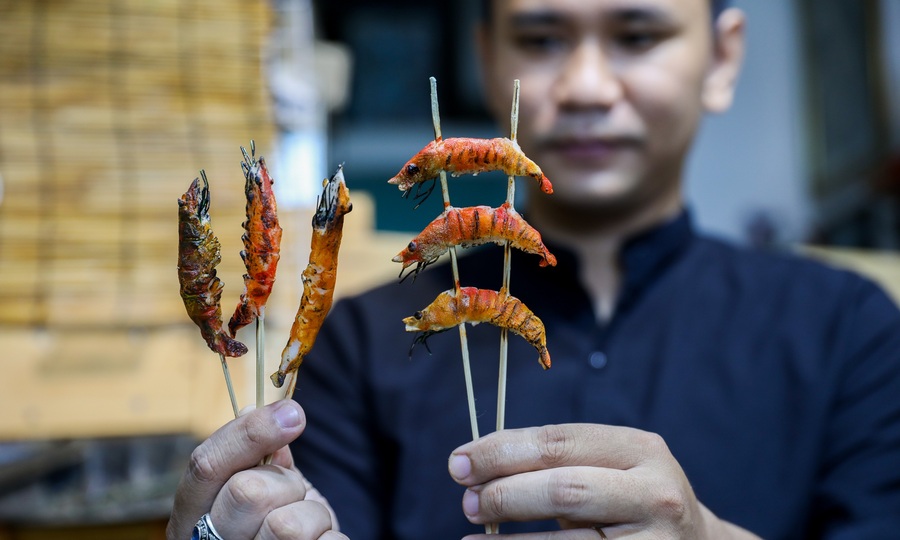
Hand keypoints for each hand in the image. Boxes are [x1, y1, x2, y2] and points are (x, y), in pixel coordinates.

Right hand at [166, 399, 346, 539]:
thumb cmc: (266, 525)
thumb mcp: (258, 488)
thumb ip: (253, 457)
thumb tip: (253, 409)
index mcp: (190, 518)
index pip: (205, 465)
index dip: (249, 432)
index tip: (293, 413)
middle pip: (247, 491)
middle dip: (283, 483)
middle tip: (290, 494)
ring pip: (286, 526)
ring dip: (309, 513)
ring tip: (303, 521)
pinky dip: (329, 535)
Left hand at [448, 424, 759, 538]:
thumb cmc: (632, 501)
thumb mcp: (609, 467)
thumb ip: (555, 461)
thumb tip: (475, 466)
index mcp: (640, 449)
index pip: (559, 442)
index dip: (502, 451)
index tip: (460, 461)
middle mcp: (656, 494)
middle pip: (564, 489)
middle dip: (505, 494)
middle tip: (469, 502)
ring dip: (511, 539)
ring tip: (476, 532)